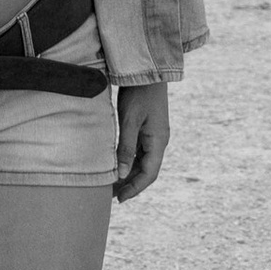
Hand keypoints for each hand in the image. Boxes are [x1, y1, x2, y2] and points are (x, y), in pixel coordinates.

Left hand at [112, 82, 169, 203]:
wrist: (148, 70)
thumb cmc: (139, 93)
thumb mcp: (129, 121)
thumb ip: (126, 148)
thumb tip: (121, 174)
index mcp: (159, 142)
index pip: (149, 174)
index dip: (135, 189)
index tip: (120, 199)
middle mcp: (159, 141)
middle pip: (146, 171)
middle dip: (130, 184)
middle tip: (111, 196)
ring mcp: (154, 135)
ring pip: (142, 162)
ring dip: (129, 174)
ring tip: (111, 184)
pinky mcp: (147, 128)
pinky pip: (139, 151)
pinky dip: (128, 161)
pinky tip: (116, 165)